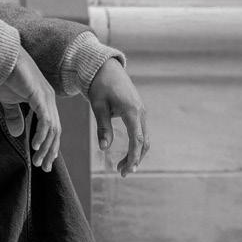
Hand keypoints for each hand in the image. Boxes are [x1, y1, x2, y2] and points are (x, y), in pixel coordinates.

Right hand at [0, 47, 60, 171]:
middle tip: (43, 167)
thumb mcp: (9, 101)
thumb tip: (17, 134)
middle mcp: (48, 98)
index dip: (50, 144)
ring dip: (46, 146)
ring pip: (52, 128)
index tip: (46, 160)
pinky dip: (41, 134)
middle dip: (50, 150)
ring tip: (38, 161)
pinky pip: (44, 120)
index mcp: (44, 99)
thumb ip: (15, 116)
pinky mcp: (39, 95)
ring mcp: (46, 97)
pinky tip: (35, 146)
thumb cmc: (3, 76)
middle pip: (55, 130)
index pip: (52, 126)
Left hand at [88, 59, 149, 176]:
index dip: (134, 156)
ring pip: (144, 138)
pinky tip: (127, 153)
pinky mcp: (139, 112)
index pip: (137, 139)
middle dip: (135, 158)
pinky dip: (136, 144)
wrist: (106, 68)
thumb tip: (104, 148)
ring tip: (121, 166)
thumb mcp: (98, 106)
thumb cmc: (100, 86)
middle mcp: (141, 112)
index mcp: (132, 111)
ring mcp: (142, 112)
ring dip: (136, 153)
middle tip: (122, 173)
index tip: (128, 170)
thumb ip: (103, 127)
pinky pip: (141, 131)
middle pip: (144, 141)